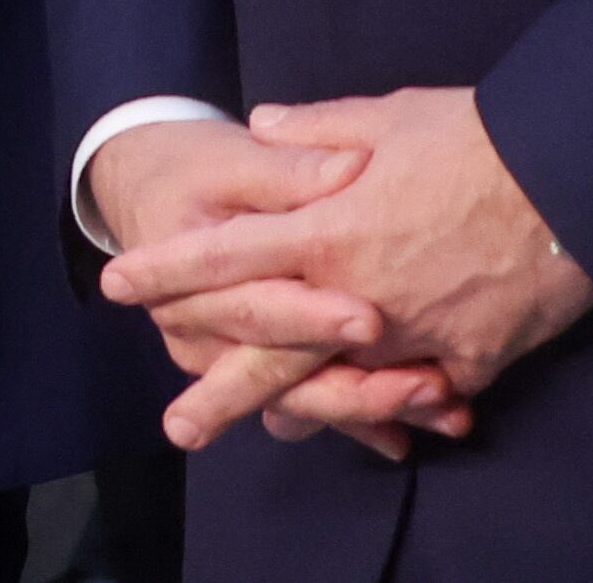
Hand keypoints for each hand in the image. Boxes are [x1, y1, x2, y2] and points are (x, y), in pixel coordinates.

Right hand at [89, 117, 426, 454]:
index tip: (373, 322)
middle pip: (282, 375)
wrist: (151, 192)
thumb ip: (291, 170)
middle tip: (428, 387)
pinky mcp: (256, 372)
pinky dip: (364, 419)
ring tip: (441, 407)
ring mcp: (226, 364)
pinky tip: (414, 433)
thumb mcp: (231, 160)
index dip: (312, 318)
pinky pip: (312, 405)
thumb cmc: (194, 171)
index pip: (256, 308)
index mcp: (184, 285)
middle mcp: (200, 338)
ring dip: (373, 409)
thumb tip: (355, 168)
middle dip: (358, 386)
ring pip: (301, 401)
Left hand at [103, 90, 592, 449]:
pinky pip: (424, 392)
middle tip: (177, 425)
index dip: (169, 271)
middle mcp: (357, 294)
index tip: (118, 286)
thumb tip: (266, 124)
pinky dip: (404, 406)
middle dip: (218, 390)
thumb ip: (316, 132)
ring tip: (265, 429)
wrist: (577, 177)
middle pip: (270, 352)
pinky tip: (382, 427)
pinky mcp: (471, 361)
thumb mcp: (384, 116)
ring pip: (342, 385)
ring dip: (305, 408)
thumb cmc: (475, 136)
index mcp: (324, 229)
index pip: (225, 256)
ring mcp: (413, 335)